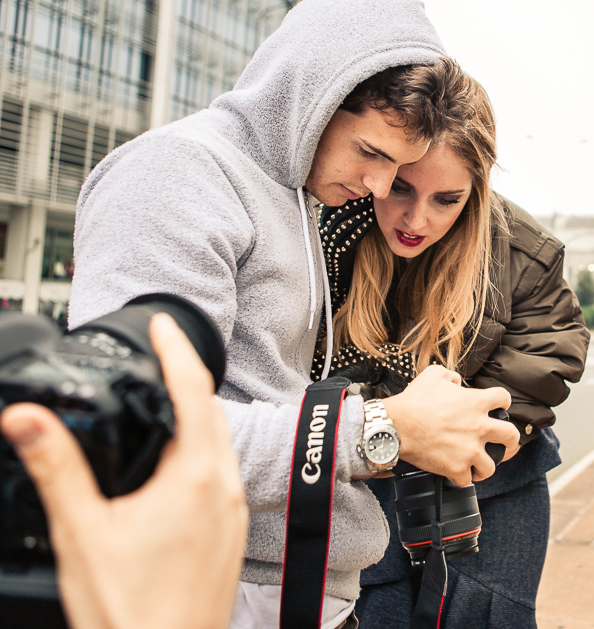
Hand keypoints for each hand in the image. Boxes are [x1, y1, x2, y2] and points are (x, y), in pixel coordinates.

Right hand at [0, 313, 247, 628]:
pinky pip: (222, 474)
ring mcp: (233, 513)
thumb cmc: (130, 613)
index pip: (192, 392)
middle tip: (162, 351)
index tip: (163, 324)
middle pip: (212, 413)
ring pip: (220, 444)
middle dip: (188, 377)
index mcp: (196, 478)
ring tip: (167, 398)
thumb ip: (57, 469)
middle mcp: (225, 490)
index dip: (177, 351)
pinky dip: (201, 450)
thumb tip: (28, 419)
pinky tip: (178, 463)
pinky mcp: (230, 535)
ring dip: (197, 414)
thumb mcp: (82, 533)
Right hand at [383, 365, 519, 486]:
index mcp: (477, 402)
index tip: (499, 407)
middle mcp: (479, 427)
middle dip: (511, 440)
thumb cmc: (414, 401)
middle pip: (511, 436)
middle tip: (505, 443)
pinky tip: (458, 474)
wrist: (397, 426)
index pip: (504, 399)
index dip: (503, 402)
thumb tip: (456, 381)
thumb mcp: (434, 375)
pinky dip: (462, 478)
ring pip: (492, 466)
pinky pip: (467, 480)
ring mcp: (470, 450)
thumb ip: (451, 376)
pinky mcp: (457, 468)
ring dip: (486, 466)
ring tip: (479, 466)